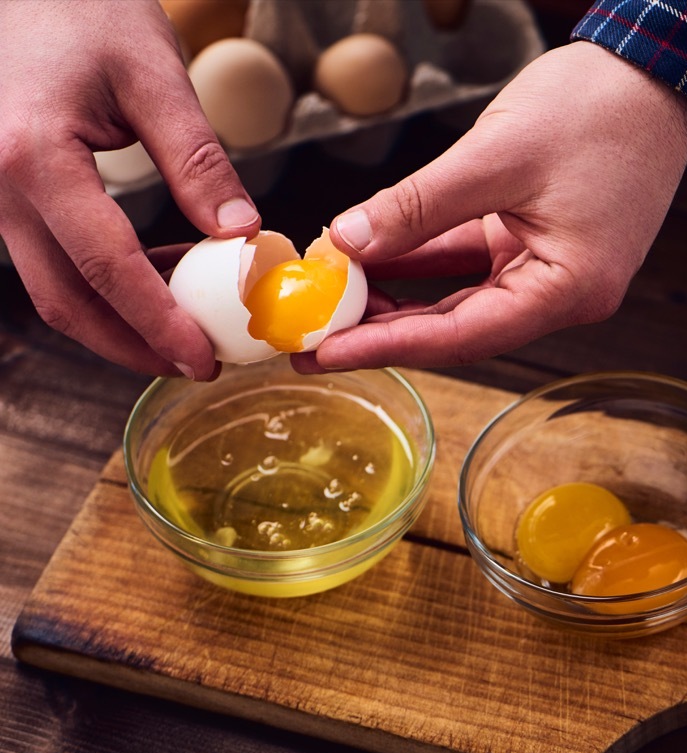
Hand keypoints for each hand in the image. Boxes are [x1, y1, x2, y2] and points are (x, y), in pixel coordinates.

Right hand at [0, 0, 259, 378]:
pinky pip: (54, 258)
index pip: (105, 267)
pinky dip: (106, 283)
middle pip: (64, 299)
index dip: (158, 322)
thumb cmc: (84, 11)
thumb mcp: (156, 78)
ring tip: (188, 331)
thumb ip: (198, 161)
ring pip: (54, 287)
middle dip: (131, 346)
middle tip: (196, 364)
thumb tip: (243, 235)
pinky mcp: (9, 193)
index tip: (203, 357)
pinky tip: (162, 277)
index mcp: (34, 158)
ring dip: (118, 321)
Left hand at [295, 40, 686, 371]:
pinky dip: (425, 261)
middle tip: (313, 336)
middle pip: (460, 327)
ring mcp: (552, 268)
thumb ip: (419, 207)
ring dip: (401, 296)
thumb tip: (348, 242)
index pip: (463, 336)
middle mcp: (564, 293)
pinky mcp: (540, 241)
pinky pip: (472, 262)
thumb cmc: (599, 109)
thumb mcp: (497, 157)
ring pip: (462, 297)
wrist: (654, 73)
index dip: (387, 345)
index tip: (325, 352)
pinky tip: (372, 259)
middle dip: (384, 329)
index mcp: (569, 289)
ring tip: (333, 297)